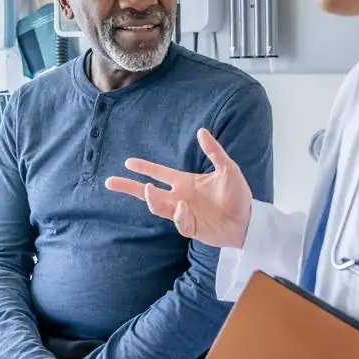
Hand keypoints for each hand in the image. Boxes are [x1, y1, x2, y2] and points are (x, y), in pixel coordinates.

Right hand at [105, 128, 252, 249]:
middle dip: (129, 187)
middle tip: (110, 182)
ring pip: (159, 207)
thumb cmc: (237, 195)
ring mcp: (183, 214)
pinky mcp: (191, 228)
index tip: (128, 162)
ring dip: (151, 199)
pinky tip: (182, 206)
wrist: (248, 219)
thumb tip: (201, 131)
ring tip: (147, 189)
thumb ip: (214, 151)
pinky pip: (179, 222)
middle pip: (148, 193)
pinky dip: (179, 215)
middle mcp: (180, 197)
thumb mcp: (228, 168)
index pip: (159, 173)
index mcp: (185, 182)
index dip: (144, 168)